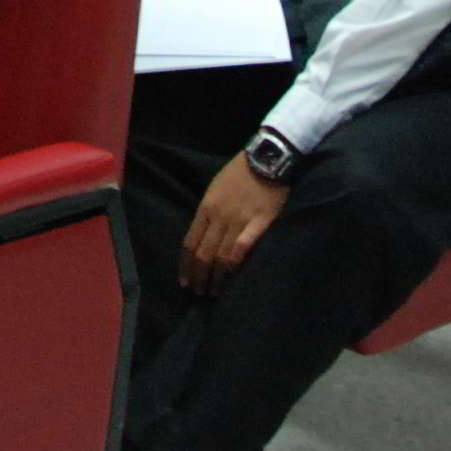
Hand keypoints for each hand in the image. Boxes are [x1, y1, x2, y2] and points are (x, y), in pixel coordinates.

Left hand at [179, 156, 290, 293]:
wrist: (266, 158)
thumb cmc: (239, 172)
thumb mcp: (215, 189)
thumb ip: (209, 212)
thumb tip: (203, 236)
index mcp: (206, 208)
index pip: (190, 242)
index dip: (186, 265)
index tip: (184, 281)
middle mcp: (219, 217)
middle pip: (203, 253)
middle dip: (199, 276)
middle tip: (199, 292)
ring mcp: (238, 220)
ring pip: (221, 255)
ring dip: (216, 277)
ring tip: (214, 291)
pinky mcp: (259, 223)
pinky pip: (243, 247)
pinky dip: (234, 263)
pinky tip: (232, 275)